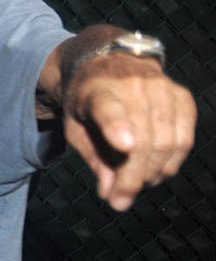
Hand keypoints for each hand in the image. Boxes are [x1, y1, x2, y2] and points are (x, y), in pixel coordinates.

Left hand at [61, 56, 195, 211]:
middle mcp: (132, 85)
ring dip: (154, 172)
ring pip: (168, 142)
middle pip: (142, 139)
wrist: (107, 62)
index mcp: (97, 90)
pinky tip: (158, 170)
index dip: (118, 128)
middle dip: (133, 176)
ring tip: (138, 183)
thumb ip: (93, 159)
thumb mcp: (76, 127)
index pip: (108, 109)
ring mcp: (162, 88)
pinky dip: (174, 160)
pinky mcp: (182, 96)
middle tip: (122, 199)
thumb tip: (112, 195)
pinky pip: (185, 137)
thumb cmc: (87, 101)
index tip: (125, 148)